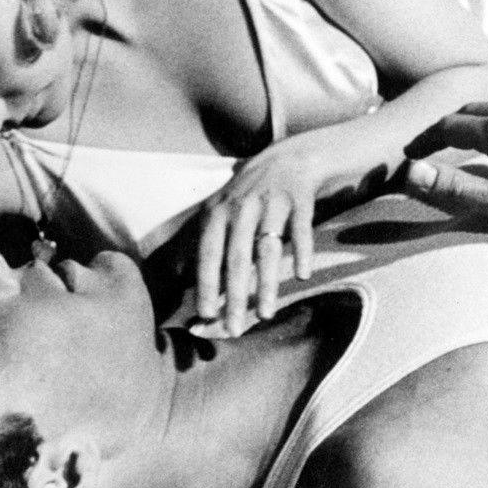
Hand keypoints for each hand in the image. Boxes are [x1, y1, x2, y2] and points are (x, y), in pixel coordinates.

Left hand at [193, 139, 330, 335]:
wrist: (288, 158)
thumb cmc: (250, 194)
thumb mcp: (221, 210)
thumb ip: (209, 244)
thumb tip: (185, 280)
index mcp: (218, 213)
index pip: (209, 255)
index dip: (207, 285)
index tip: (206, 315)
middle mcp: (242, 208)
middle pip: (237, 259)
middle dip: (235, 297)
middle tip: (234, 328)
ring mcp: (272, 203)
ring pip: (267, 249)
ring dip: (267, 284)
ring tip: (266, 314)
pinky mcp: (300, 201)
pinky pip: (301, 230)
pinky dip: (301, 252)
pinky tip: (301, 275)